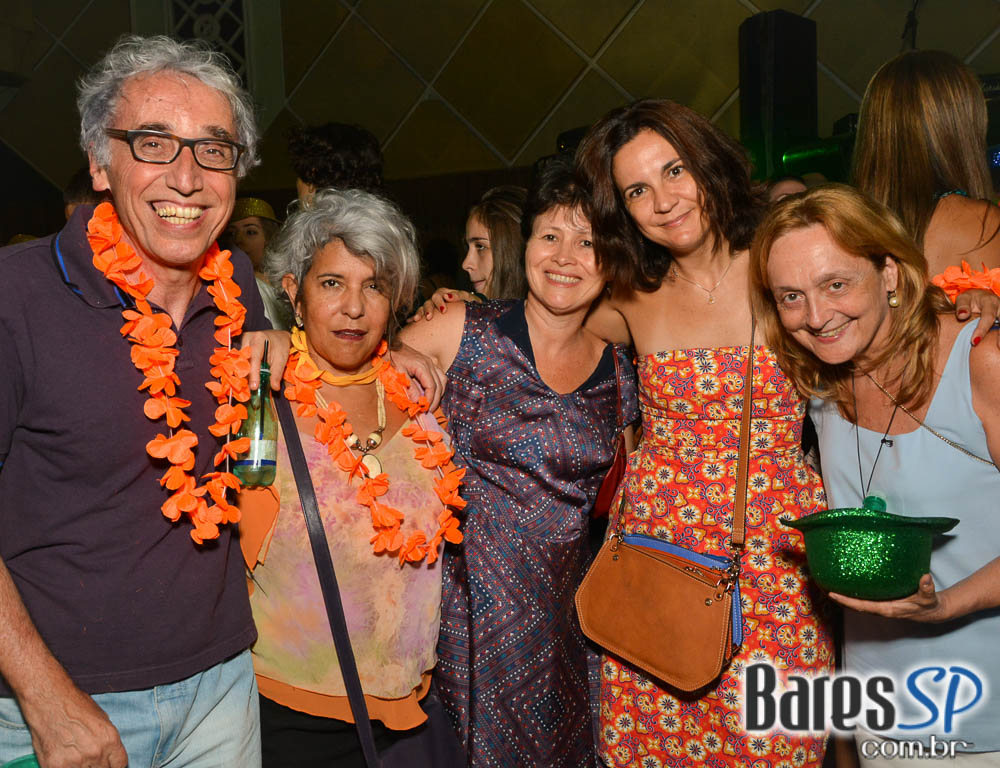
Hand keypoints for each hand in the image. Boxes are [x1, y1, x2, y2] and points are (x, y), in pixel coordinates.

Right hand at [23, 681, 126, 767]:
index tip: (108, 763)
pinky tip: (63, 759)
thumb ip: (106, 739)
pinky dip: (65, 767)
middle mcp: (95, 752)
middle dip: (98, 765)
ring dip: (81, 767)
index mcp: (110, 738)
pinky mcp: (55, 767)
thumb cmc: (74, 705)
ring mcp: (75, 761)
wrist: (48, 700)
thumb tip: (108, 754)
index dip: (113, 765)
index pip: (120, 764)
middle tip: (89, 758)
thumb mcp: (101, 719)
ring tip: (75, 755)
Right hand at [243, 330, 290, 389]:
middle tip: (252, 389)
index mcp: (259, 339)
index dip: (253, 374)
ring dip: (245, 375)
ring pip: (240, 362)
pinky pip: (240, 362)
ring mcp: (242, 343)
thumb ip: (277, 373)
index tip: (254, 387)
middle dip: (247, 376)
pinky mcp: (241, 348)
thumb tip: (274, 388)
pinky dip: (245, 371)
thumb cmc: (281, 345)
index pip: (253, 358)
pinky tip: (249, 380)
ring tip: (251, 386)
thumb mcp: (282, 359)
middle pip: (243, 361)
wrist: (278, 336)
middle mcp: (247, 339)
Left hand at [388, 342, 446, 409]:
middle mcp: (430, 364)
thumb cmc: (392, 357)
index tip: (424, 409)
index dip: (430, 399)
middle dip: (435, 400)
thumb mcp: (398, 373)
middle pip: (439, 385)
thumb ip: (409, 387)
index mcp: (422, 366)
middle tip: (428, 411)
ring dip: (439, 393)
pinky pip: (440, 376)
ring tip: (431, 404)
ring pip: (442, 380)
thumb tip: (416, 401)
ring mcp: (431, 363)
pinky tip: (433, 393)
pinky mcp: (430, 363)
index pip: (432, 386)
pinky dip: (439, 386)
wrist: (391, 344)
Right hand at [407, 288, 475, 322]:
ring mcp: (431, 307)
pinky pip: (419, 316)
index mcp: (445, 293)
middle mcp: (436, 299)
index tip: (443, 311)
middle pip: (429, 301)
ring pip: (423, 308)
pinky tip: (409, 322)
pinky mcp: (428, 315)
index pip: (439, 294)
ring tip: (417, 319)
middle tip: (429, 317)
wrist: (471, 312)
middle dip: (428, 309)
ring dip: (420, 313)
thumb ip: (459, 295)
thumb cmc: (469, 304)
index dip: (440, 302)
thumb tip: (448, 296)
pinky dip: (413, 318)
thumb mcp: (467, 298)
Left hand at [829, 573, 949, 621]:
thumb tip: (925, 577)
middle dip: (838, 599)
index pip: (862, 606)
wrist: (931, 611)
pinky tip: (845, 586)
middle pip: (854, 606)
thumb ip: (926, 588)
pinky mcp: (881, 602)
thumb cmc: (928, 604)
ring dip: (843, 597)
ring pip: (857, 604)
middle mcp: (880, 609)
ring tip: (827, 586)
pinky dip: (852, 595)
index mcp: (888, 609)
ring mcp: (880, 607)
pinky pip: (863, 600)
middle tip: (822, 588)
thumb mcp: (929, 597)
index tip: (832, 594)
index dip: (846, 601)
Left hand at [953, 289, 999, 346]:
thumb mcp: (964, 298)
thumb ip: (962, 306)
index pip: (988, 317)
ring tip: (998, 348)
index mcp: (989, 302)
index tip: (974, 341)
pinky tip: (997, 346)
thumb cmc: (970, 300)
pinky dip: (998, 337)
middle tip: (998, 347)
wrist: (980, 297)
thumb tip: (962, 315)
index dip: (982, 329)